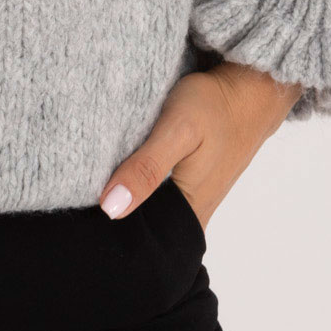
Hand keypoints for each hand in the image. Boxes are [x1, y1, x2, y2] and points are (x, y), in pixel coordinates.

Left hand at [96, 60, 303, 230]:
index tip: (82, 218)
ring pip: (150, 210)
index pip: (142, 242)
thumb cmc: (215, 106)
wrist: (250, 87)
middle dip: (114, 214)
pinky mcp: (189, 180)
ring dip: (126, 197)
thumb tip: (111, 208)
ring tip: (92, 184)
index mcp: (190, 213)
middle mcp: (193, 213)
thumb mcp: (177, 131)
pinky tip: (119, 170)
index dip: (110, 232)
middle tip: (79, 196)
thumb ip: (145, 169)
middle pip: (144, 229)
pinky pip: (157, 193)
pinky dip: (138, 183)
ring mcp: (192, 197)